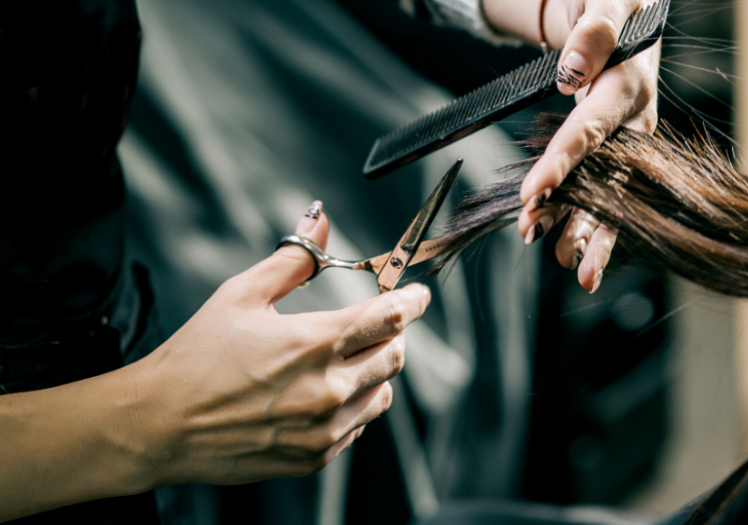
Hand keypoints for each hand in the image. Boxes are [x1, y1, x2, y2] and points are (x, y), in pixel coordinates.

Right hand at [129, 204, 430, 485]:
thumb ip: (292, 258)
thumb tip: (320, 220)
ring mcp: (323, 429)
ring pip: (382, 393)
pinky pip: (358, 427)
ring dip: (373, 372)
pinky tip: (319, 395)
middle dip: (391, 334)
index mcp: (313, 343)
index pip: (390, 317)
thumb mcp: (241, 294)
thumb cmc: (196, 357)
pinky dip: (352, 406)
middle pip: (395, 355)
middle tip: (371, 325)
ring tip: (337, 362)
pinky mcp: (314, 457)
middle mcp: (327, 389)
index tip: (418, 295)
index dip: (413, 301)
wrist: (159, 425)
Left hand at [485, 0, 660, 292]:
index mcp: (630, 89)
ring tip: (565, 262)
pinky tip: (568, 248)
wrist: (632, 16)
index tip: (533, 192)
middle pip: (607, 178)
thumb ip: (594, 35)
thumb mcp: (608, 6)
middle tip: (557, 252)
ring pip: (607, 194)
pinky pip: (601, 190)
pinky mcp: (615, 152)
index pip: (591, 130)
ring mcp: (626, 142)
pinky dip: (585, 220)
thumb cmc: (618, 9)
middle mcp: (633, 124)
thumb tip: (571, 73)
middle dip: (583, 218)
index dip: (562, 163)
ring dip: (583, 229)